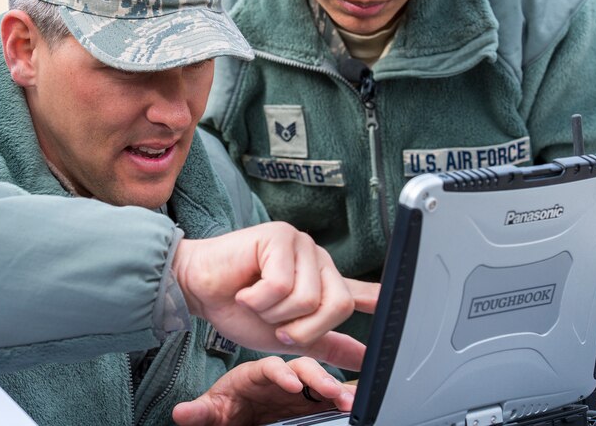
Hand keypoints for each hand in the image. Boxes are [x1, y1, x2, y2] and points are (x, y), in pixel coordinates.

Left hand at [172, 356, 354, 425]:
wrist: (236, 417)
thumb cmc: (224, 408)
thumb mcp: (211, 412)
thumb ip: (200, 413)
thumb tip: (181, 413)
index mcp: (254, 375)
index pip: (270, 367)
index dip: (283, 374)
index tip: (293, 386)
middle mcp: (279, 377)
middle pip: (301, 368)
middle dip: (318, 378)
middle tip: (332, 391)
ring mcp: (296, 389)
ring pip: (319, 381)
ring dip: (335, 387)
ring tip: (349, 399)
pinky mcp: (308, 402)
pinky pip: (327, 397)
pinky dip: (341, 397)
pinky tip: (354, 403)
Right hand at [173, 222, 379, 369]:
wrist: (199, 289)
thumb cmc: (238, 307)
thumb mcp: (287, 336)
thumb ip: (326, 343)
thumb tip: (364, 358)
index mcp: (322, 281)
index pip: (357, 292)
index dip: (378, 299)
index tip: (396, 303)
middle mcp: (317, 260)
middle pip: (337, 306)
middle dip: (303, 329)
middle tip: (277, 327)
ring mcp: (300, 245)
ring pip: (307, 298)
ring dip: (274, 314)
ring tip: (256, 301)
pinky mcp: (279, 236)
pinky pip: (282, 285)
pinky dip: (259, 299)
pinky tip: (246, 288)